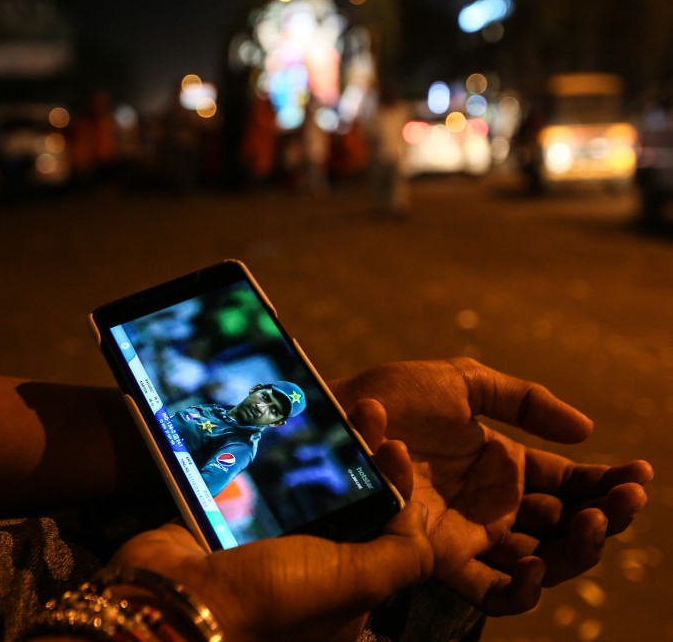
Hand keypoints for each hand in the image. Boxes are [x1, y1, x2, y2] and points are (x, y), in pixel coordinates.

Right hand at [107, 426, 432, 641]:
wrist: (175, 597)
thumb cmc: (271, 598)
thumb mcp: (354, 583)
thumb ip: (401, 556)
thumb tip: (419, 522)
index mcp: (344, 595)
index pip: (385, 535)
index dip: (396, 489)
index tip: (396, 448)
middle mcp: (307, 571)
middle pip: (348, 503)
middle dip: (361, 456)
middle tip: (368, 412)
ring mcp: (266, 546)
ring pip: (305, 486)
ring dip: (321, 446)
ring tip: (331, 404)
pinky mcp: (229, 523)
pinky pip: (261, 482)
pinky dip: (273, 453)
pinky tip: (284, 421)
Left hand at [333, 357, 652, 615]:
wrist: (337, 417)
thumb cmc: (391, 396)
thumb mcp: (463, 382)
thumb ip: (523, 401)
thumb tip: (587, 431)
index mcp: (502, 464)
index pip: (569, 484)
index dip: (605, 484)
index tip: (637, 474)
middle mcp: (493, 504)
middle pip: (565, 527)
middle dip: (604, 515)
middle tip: (625, 497)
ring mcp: (470, 532)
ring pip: (543, 560)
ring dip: (579, 549)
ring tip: (593, 519)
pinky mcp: (442, 555)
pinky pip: (490, 591)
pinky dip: (522, 589)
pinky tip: (541, 562)